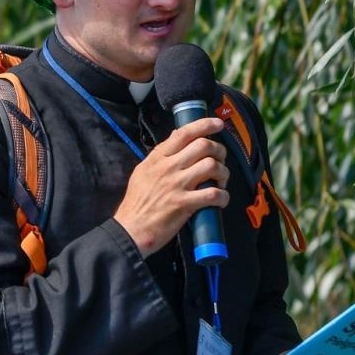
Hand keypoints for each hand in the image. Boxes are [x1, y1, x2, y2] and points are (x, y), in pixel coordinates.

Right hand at [113, 117, 228, 255]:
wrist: (131, 229)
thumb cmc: (137, 202)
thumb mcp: (143, 171)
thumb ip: (160, 154)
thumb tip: (177, 135)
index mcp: (158, 157)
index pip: (184, 133)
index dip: (205, 125)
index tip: (218, 124)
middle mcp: (169, 167)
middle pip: (203, 146)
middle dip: (219, 151)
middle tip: (221, 160)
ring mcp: (177, 185)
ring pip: (211, 166)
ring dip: (223, 173)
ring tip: (221, 181)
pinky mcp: (185, 204)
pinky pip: (213, 194)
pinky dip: (223, 196)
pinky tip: (221, 199)